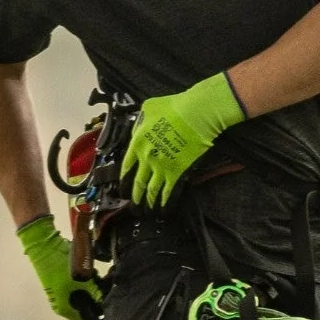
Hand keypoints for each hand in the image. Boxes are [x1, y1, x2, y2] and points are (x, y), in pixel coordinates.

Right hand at [17, 214, 103, 319]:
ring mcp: (66, 295)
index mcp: (68, 309)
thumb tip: (106, 302)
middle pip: (90, 312)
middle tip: (118, 298)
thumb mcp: (81, 278)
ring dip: (100, 293)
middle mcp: (66, 306)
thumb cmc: (60, 264)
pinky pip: (85, 289)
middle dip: (104, 306)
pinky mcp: (66, 284)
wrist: (43, 245)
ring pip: (89, 299)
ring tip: (110, 282)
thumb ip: (95, 292)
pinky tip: (100, 276)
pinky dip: (93, 285)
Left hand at [122, 73, 246, 207]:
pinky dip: (166, 203)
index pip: (126, 166)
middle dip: (135, 197)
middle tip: (133, 207)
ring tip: (147, 213)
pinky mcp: (178, 172)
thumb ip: (141, 120)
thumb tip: (139, 124)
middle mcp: (147, 158)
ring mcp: (162, 167)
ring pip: (152, 191)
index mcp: (138, 142)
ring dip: (149, 204)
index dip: (123, 180)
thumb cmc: (175, 106)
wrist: (197, 113)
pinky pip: (170, 192)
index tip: (122, 189)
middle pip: (137, 182)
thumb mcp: (149, 107)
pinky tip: (164, 210)